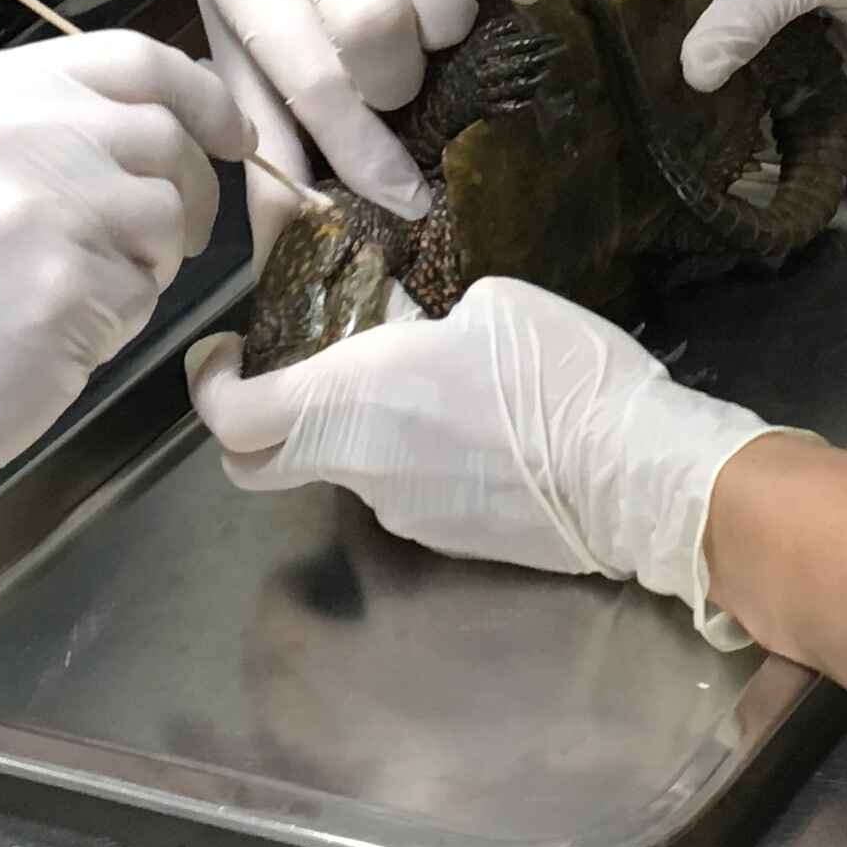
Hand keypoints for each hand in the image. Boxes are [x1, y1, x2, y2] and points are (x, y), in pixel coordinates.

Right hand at [0, 33, 248, 583]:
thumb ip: (43, 124)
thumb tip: (168, 110)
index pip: (130, 57)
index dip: (199, 95)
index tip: (226, 133)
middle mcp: (10, 131)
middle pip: (163, 134)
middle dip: (188, 190)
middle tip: (169, 239)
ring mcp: (40, 206)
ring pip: (166, 215)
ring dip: (150, 261)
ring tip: (85, 292)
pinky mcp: (66, 287)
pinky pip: (144, 292)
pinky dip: (121, 317)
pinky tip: (59, 333)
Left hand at [187, 278, 783, 646]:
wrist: (636, 473)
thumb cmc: (557, 373)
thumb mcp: (490, 303)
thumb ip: (426, 321)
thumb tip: (416, 333)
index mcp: (350, 401)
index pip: (231, 418)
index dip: (210, 389)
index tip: (225, 358)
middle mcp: (359, 469)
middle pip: (259, 466)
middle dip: (257, 429)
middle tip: (290, 382)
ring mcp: (403, 515)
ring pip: (347, 475)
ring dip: (360, 438)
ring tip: (425, 392)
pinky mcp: (450, 542)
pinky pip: (407, 495)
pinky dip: (416, 463)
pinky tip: (475, 434)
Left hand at [195, 0, 549, 217]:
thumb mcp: (248, 58)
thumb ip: (271, 143)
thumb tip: (293, 242)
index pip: (310, 75)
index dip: (362, 150)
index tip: (406, 199)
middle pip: (371, 13)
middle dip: (397, 76)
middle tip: (402, 87)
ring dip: (448, 17)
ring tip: (441, 37)